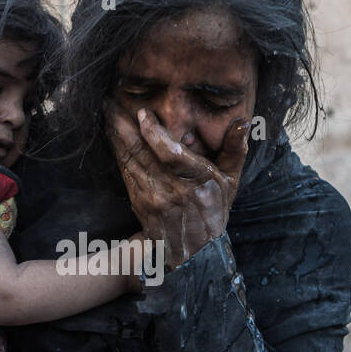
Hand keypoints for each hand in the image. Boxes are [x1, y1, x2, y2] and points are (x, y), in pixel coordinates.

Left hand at [105, 101, 248, 269]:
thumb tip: (243, 122)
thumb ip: (235, 150)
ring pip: (130, 160)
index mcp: (197, 180)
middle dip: (124, 125)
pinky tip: (111, 134)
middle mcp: (172, 189)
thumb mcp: (231, 181)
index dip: (154, 134)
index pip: (171, 154)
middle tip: (110, 101)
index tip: (143, 114)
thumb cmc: (213, 209)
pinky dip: (117, 151)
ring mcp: (153, 197)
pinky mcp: (139, 202)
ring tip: (107, 111)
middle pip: (143, 153)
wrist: (193, 250)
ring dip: (116, 135)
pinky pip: (125, 171)